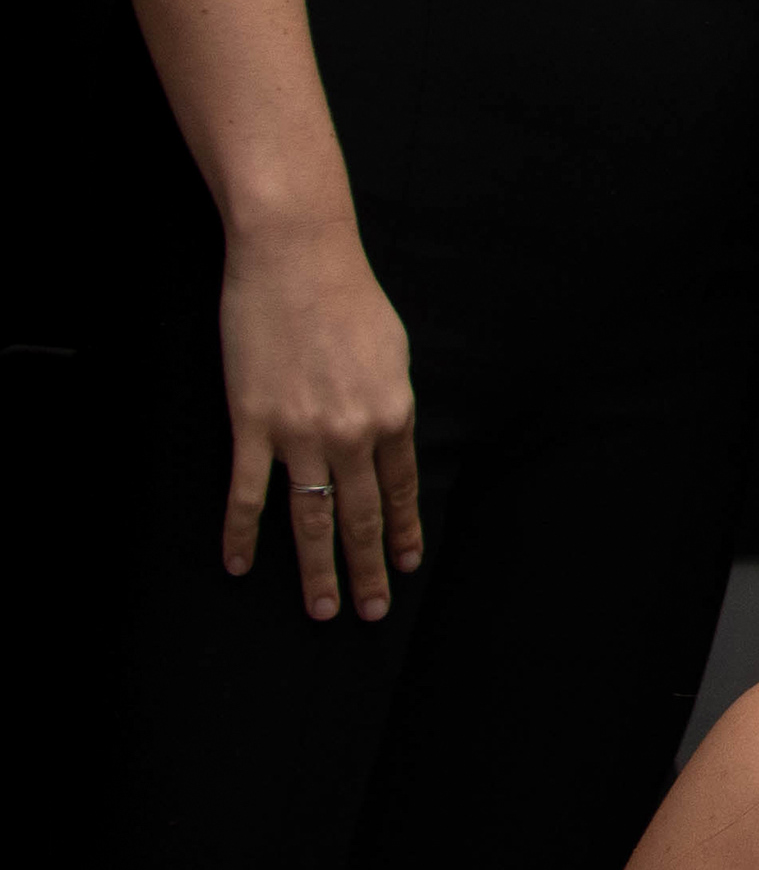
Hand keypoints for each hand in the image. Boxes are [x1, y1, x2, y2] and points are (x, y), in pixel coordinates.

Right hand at [219, 215, 420, 618]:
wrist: (295, 260)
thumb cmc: (348, 297)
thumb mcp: (392, 353)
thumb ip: (390, 403)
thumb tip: (389, 439)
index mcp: (393, 413)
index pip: (401, 489)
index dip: (404, 531)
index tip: (408, 565)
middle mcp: (351, 432)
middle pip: (362, 515)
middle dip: (369, 568)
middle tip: (372, 610)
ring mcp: (298, 433)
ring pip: (310, 518)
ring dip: (317, 569)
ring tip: (324, 609)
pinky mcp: (250, 425)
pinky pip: (247, 493)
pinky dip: (242, 534)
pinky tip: (240, 566)